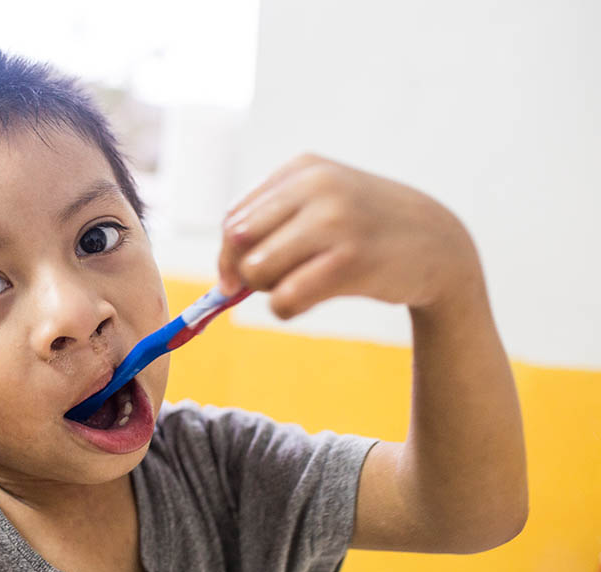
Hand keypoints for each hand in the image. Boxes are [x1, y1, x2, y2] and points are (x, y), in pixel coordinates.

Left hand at [217, 153, 481, 318]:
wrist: (440, 243)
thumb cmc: (366, 228)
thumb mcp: (322, 204)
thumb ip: (271, 226)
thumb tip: (225, 278)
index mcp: (302, 169)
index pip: (233, 219)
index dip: (228, 255)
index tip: (236, 278)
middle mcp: (317, 188)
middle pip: (238, 244)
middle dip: (245, 273)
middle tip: (277, 281)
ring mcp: (335, 222)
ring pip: (256, 271)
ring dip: (269, 291)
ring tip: (300, 285)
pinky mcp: (351, 262)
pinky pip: (285, 300)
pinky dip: (285, 309)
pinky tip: (309, 301)